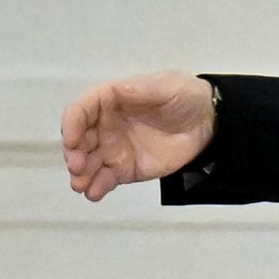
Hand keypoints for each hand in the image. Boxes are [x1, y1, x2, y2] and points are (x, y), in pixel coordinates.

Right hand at [62, 70, 214, 201]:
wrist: (207, 124)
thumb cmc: (186, 97)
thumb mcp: (168, 86)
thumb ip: (142, 89)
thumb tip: (116, 90)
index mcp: (112, 100)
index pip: (82, 109)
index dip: (72, 123)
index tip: (71, 140)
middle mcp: (106, 125)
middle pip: (78, 139)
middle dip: (73, 153)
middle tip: (78, 167)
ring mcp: (113, 148)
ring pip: (87, 163)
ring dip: (80, 174)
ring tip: (82, 185)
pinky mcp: (123, 168)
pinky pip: (103, 179)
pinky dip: (96, 187)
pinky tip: (95, 193)